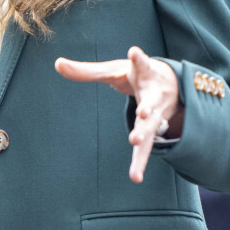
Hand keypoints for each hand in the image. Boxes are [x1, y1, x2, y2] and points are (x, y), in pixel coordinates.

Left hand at [54, 46, 182, 182]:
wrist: (172, 85)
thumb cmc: (136, 75)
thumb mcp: (113, 70)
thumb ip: (86, 71)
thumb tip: (56, 63)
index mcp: (144, 73)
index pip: (141, 63)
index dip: (138, 58)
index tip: (135, 52)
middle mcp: (153, 94)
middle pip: (150, 101)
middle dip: (147, 107)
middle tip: (142, 112)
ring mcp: (157, 114)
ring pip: (152, 125)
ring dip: (145, 134)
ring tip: (135, 142)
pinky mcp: (154, 130)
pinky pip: (148, 148)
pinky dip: (140, 162)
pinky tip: (135, 177)